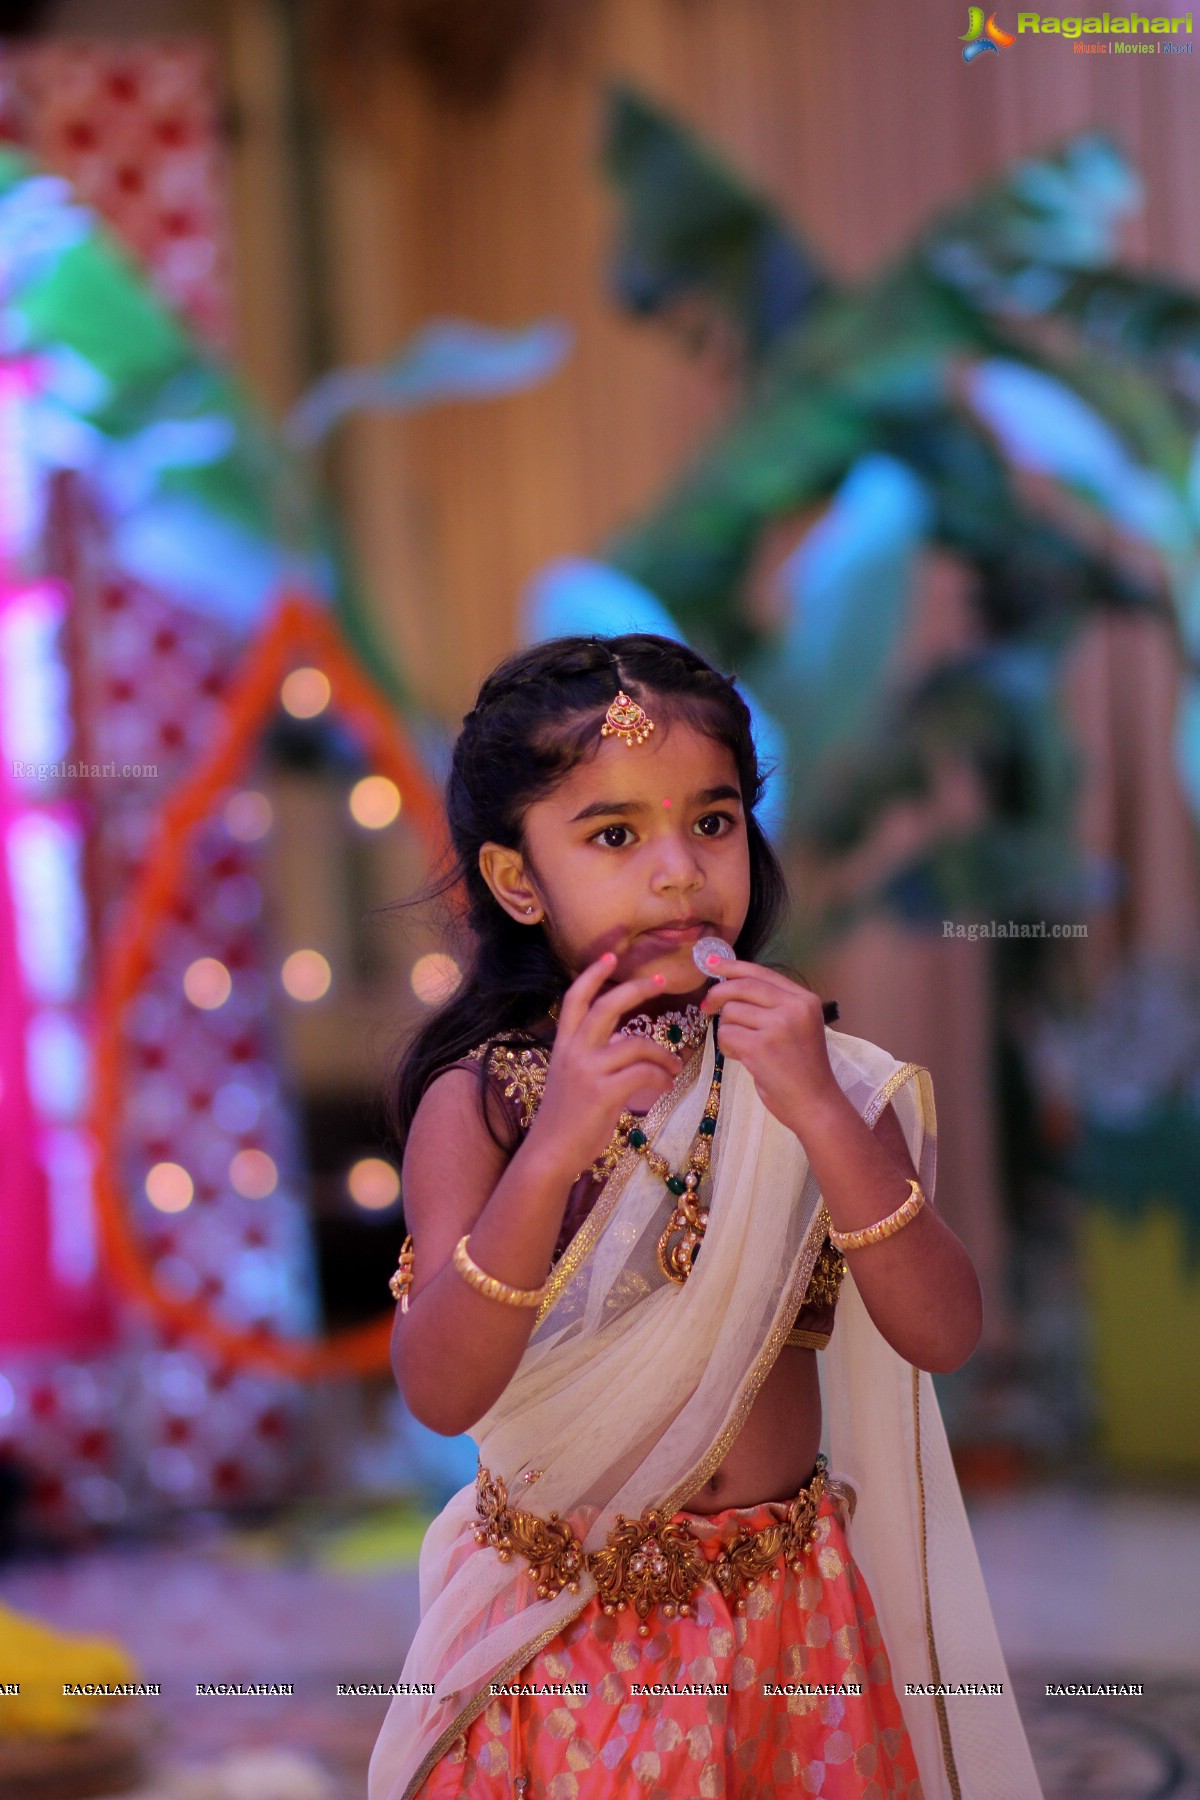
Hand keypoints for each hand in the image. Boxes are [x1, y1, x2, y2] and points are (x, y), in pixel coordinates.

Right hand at [526, 952, 683, 1178]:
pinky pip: (643, 1074)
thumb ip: (594, 1055)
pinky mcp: (603, 1093)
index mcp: (564, 1044)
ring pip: (636, 1044)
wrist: (551, 1152)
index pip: (575, 998)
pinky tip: (667, 1086)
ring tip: (675, 1066)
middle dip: (636, 989)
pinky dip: (661, 1077)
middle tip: (660, 980)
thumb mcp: (573, 1077)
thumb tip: (624, 1039)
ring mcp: (588, 1071)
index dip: (592, 974)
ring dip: (663, 1053)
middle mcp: (573, 1051)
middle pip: (607, 1006)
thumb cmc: (566, 1117)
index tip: (610, 956)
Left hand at [700, 958, 841, 1136]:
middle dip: (717, 994)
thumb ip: (772, 1003)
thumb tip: (729, 983)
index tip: (711, 963)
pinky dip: (726, 1045)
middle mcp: (794, 1008)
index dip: (733, 966)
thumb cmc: (802, 1067)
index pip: (761, 973)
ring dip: (726, 1029)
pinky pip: (726, 1034)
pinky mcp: (761, 1047)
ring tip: (741, 1046)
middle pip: (741, 987)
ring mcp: (778, 1026)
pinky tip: (739, 1056)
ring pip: (730, 1012)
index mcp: (804, 999)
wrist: (814, 1102)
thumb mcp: (797, 1025)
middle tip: (706, 1006)